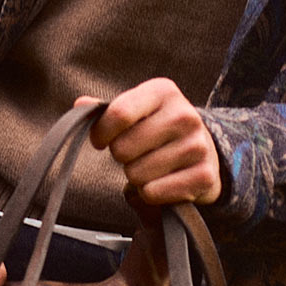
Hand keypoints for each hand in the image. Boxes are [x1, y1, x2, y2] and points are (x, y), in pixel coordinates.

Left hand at [77, 79, 221, 206]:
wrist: (204, 149)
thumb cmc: (158, 128)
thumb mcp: (136, 110)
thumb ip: (107, 110)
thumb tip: (80, 105)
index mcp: (164, 92)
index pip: (119, 114)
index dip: (100, 132)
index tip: (100, 139)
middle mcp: (185, 116)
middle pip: (122, 148)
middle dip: (121, 156)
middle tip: (135, 152)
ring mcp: (197, 146)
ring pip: (136, 174)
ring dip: (136, 176)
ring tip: (152, 165)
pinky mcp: (203, 176)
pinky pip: (152, 193)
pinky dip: (150, 193)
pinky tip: (163, 180)